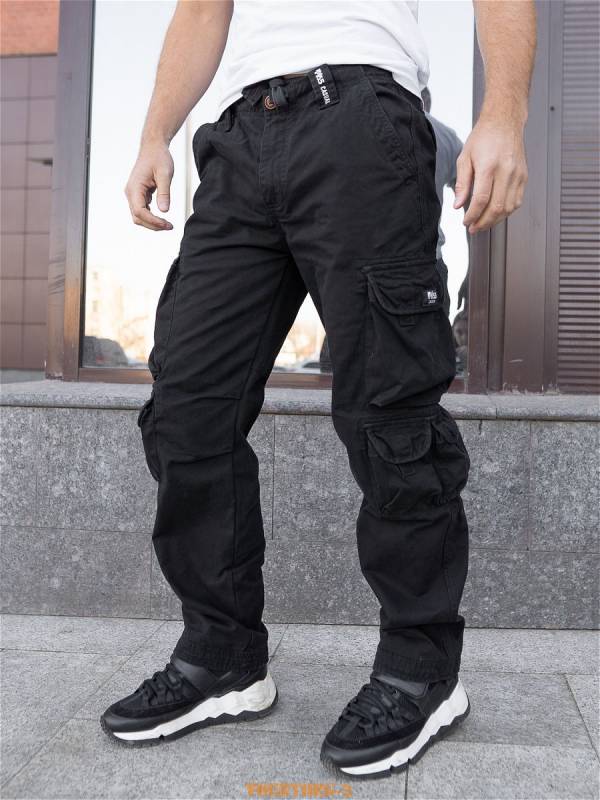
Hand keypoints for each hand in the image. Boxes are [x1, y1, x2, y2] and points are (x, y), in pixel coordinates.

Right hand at [125, 141, 173, 230]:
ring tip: (167, 224)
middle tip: (170, 226)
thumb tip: (164, 211)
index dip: (153, 221)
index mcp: (134, 187)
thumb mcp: (165, 174)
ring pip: (139, 216)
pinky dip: (151, 217)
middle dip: (153, 225)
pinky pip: (142, 211)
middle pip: (138, 217)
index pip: (140, 212)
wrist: (153, 148)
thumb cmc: (159, 158)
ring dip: (152, 223)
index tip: (167, 224)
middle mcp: (130, 192)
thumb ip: (164, 192)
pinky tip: (162, 218)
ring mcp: (133, 194)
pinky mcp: (138, 195)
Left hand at [453, 115, 527, 233]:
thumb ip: (462, 183)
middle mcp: (506, 171)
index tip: (466, 222)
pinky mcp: (524, 176)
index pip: (481, 199)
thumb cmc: (483, 137)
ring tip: (482, 223)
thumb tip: (458, 205)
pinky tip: (495, 214)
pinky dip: (506, 212)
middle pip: (496, 207)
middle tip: (473, 228)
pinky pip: (517, 201)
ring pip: (508, 208)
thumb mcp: (465, 158)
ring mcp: (518, 174)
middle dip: (483, 222)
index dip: (473, 215)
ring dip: (495, 220)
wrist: (505, 122)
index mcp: (489, 166)